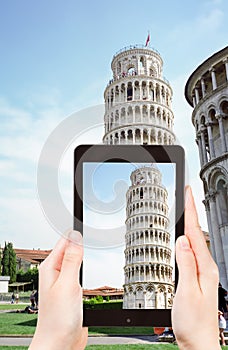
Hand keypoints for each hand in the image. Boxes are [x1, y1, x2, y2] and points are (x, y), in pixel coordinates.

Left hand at [29, 230, 87, 349]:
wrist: (60, 344)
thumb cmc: (57, 319)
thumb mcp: (67, 285)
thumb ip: (72, 260)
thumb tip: (76, 236)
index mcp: (51, 267)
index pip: (64, 240)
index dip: (75, 228)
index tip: (83, 215)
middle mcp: (57, 272)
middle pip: (70, 247)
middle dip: (80, 237)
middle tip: (92, 223)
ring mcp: (65, 281)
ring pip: (76, 259)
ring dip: (84, 251)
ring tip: (91, 238)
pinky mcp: (72, 290)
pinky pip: (80, 272)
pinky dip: (86, 265)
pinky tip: (90, 263)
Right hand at [172, 187, 219, 349]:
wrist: (199, 344)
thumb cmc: (193, 323)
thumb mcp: (186, 291)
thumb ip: (185, 264)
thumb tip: (181, 240)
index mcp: (204, 267)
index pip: (194, 233)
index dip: (191, 211)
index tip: (188, 193)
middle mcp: (205, 268)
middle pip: (195, 234)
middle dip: (190, 212)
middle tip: (184, 196)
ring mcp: (201, 273)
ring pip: (193, 242)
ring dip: (187, 225)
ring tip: (183, 211)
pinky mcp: (196, 278)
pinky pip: (190, 254)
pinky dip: (185, 241)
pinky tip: (182, 239)